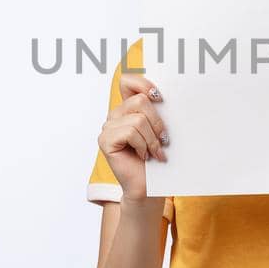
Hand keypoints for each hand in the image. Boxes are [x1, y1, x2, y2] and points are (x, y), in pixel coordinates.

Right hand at [97, 73, 167, 201]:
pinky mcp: (105, 140)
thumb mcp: (160, 129)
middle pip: (140, 100)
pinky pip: (130, 132)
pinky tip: (144, 157)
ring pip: (138, 119)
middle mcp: (115, 115)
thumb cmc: (157, 158)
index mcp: (127, 108)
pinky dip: (143, 146)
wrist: (150, 186)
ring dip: (152, 139)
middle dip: (157, 122)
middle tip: (163, 140)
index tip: (160, 98)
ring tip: (154, 152)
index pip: (127, 81)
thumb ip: (157, 110)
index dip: (143, 84)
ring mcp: (108, 127)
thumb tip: (163, 94)